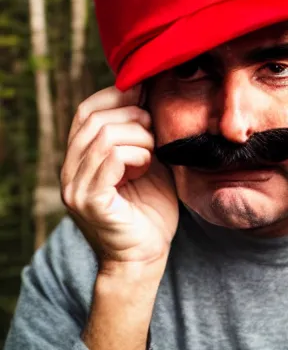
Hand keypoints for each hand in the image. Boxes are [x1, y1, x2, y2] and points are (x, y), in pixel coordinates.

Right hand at [60, 85, 178, 277]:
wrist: (146, 256)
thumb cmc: (150, 210)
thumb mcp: (147, 162)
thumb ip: (141, 134)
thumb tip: (147, 95)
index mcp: (81, 158)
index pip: (85, 111)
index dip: (114, 96)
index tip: (144, 93)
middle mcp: (70, 170)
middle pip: (94, 119)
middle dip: (133, 115)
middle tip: (155, 129)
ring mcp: (75, 186)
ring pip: (104, 135)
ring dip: (139, 137)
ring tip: (152, 153)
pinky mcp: (89, 201)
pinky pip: (110, 157)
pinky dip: (136, 154)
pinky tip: (147, 166)